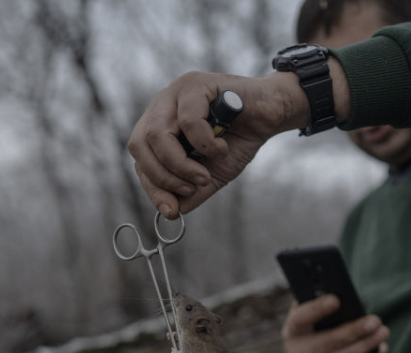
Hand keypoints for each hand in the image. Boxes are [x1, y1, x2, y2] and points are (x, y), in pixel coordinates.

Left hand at [128, 70, 308, 218]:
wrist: (271, 115)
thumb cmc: (239, 140)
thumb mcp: (212, 174)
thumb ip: (191, 191)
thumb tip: (172, 211)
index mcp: (159, 125)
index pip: (140, 157)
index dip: (152, 186)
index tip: (171, 210)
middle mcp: (161, 106)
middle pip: (139, 145)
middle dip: (162, 177)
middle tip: (191, 189)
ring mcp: (176, 91)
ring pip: (157, 134)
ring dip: (181, 164)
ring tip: (205, 175)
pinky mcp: (196, 83)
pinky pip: (188, 120)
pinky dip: (205, 143)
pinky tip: (221, 147)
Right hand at [282, 295, 388, 352]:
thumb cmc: (311, 331)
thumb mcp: (306, 319)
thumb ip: (316, 305)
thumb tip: (339, 294)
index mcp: (291, 331)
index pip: (301, 319)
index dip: (316, 310)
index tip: (336, 300)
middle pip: (327, 342)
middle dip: (354, 331)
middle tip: (375, 320)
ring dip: (366, 345)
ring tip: (383, 332)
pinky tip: (382, 348)